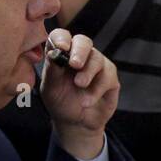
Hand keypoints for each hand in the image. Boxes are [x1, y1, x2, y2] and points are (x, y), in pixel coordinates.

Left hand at [39, 28, 119, 160]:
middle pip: (83, 42)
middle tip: (75, 65)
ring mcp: (97, 65)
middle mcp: (80, 55)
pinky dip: (96, 90)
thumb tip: (54, 52)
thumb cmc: (60, 103)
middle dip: (80, 52)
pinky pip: (107, 77)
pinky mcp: (110, 78)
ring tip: (80, 86)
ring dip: (88, 73)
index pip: (61, 36)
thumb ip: (52, 70)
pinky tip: (87, 101)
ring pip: (97, 59)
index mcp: (62, 54)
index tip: (61, 48)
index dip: (62, 38)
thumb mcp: (50, 88)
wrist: (76, 124)